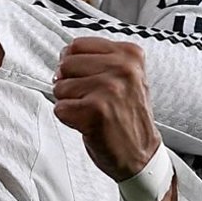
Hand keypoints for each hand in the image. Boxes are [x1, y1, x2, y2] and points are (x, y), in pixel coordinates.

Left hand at [52, 37, 161, 181]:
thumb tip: (63, 56)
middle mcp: (122, 68)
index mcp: (129, 54)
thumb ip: (99, 59)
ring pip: (60, 87)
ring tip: (92, 112)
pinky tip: (89, 124)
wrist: (141, 155)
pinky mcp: (96, 111)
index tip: (87, 79)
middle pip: (65, 64)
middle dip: (70, 84)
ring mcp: (109, 89)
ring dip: (70, 103)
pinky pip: (60, 109)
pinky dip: (69, 119)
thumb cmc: (128, 116)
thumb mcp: (126, 77)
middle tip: (91, 100)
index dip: (74, 65)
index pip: (77, 45)